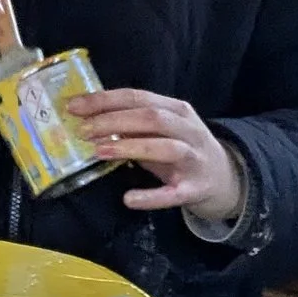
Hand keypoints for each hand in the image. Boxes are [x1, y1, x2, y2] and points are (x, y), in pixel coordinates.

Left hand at [66, 88, 245, 224]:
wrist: (223, 177)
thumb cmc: (180, 148)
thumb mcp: (160, 130)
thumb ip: (131, 122)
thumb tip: (86, 118)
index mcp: (177, 109)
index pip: (138, 97)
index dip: (105, 100)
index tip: (74, 106)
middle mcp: (188, 130)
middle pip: (152, 118)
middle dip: (114, 121)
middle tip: (82, 131)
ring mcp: (194, 159)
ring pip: (165, 148)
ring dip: (130, 147)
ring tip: (99, 152)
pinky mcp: (194, 189)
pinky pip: (172, 194)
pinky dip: (150, 196)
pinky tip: (129, 199)